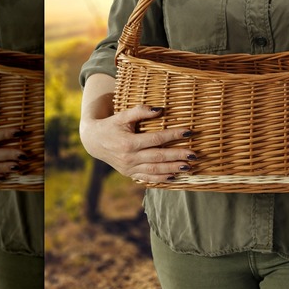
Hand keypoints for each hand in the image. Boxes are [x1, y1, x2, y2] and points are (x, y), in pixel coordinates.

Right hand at [79, 105, 194, 182]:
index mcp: (128, 142)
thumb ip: (140, 111)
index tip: (189, 131)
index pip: (156, 139)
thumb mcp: (123, 115)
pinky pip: (147, 178)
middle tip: (194, 154)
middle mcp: (129, 157)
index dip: (173, 135)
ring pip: (154, 170)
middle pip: (158, 157)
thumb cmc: (111, 125)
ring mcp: (129, 168)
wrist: (94, 141)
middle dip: (177, 156)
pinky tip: (174, 176)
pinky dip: (161, 179)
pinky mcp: (129, 174)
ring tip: (188, 166)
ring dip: (173, 169)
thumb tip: (160, 109)